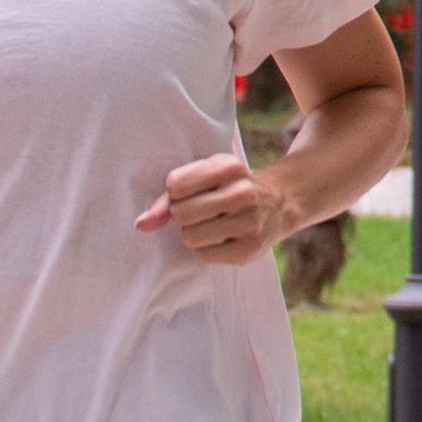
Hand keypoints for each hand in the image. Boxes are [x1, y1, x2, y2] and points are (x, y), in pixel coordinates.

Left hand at [134, 150, 285, 263]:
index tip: (191, 192)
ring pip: (190, 236)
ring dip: (194, 233)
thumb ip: (169, 197)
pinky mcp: (249, 249)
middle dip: (183, 215)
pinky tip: (222, 238)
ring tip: (212, 224)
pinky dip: (206, 249)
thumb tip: (142, 224)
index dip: (176, 193)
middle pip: (180, 213)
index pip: (175, 185)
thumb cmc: (231, 187)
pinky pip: (203, 255)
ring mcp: (249, 222)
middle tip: (202, 211)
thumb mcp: (206, 176)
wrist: (279, 202)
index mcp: (230, 166)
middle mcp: (242, 192)